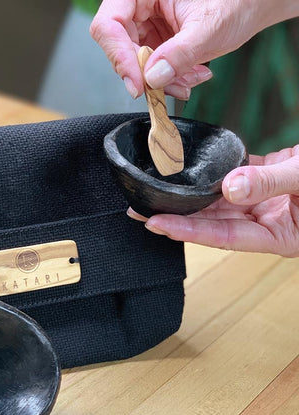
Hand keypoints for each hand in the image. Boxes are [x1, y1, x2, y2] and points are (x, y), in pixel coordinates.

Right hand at [90, 0, 293, 99]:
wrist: (253, 4)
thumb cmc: (238, 0)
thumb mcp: (210, 27)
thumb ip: (180, 53)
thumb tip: (152, 77)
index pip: (110, 24)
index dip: (119, 56)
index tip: (138, 85)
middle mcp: (139, 5)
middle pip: (119, 47)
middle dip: (145, 74)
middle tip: (169, 87)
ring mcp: (146, 24)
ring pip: (135, 63)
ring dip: (160, 81)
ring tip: (188, 80)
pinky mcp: (155, 40)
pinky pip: (150, 68)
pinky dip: (168, 79)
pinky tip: (189, 76)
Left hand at [127, 146, 298, 256]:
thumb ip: (271, 184)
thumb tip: (229, 188)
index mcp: (280, 236)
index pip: (223, 237)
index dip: (187, 232)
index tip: (155, 224)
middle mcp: (267, 223)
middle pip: (213, 222)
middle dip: (176, 216)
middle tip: (139, 210)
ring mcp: (265, 203)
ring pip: (219, 201)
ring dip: (188, 197)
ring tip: (154, 193)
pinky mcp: (266, 181)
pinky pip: (234, 179)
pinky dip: (213, 174)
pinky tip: (190, 173)